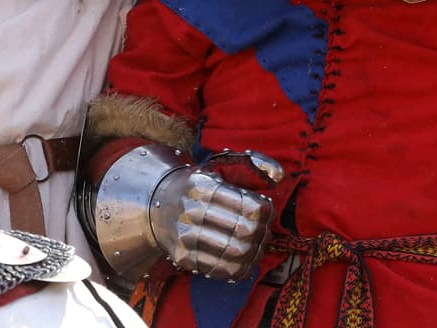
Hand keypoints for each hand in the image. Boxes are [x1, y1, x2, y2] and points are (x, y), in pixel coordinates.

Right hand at [148, 165, 273, 279]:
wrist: (156, 207)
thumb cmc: (197, 188)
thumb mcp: (219, 169)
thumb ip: (253, 166)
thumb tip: (280, 175)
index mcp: (203, 186)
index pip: (249, 206)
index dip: (265, 212)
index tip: (263, 210)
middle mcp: (191, 211)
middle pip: (246, 231)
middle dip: (262, 234)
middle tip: (262, 232)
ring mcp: (185, 236)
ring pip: (237, 253)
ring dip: (254, 252)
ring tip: (255, 246)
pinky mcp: (184, 257)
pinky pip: (223, 270)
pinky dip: (240, 267)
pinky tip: (242, 259)